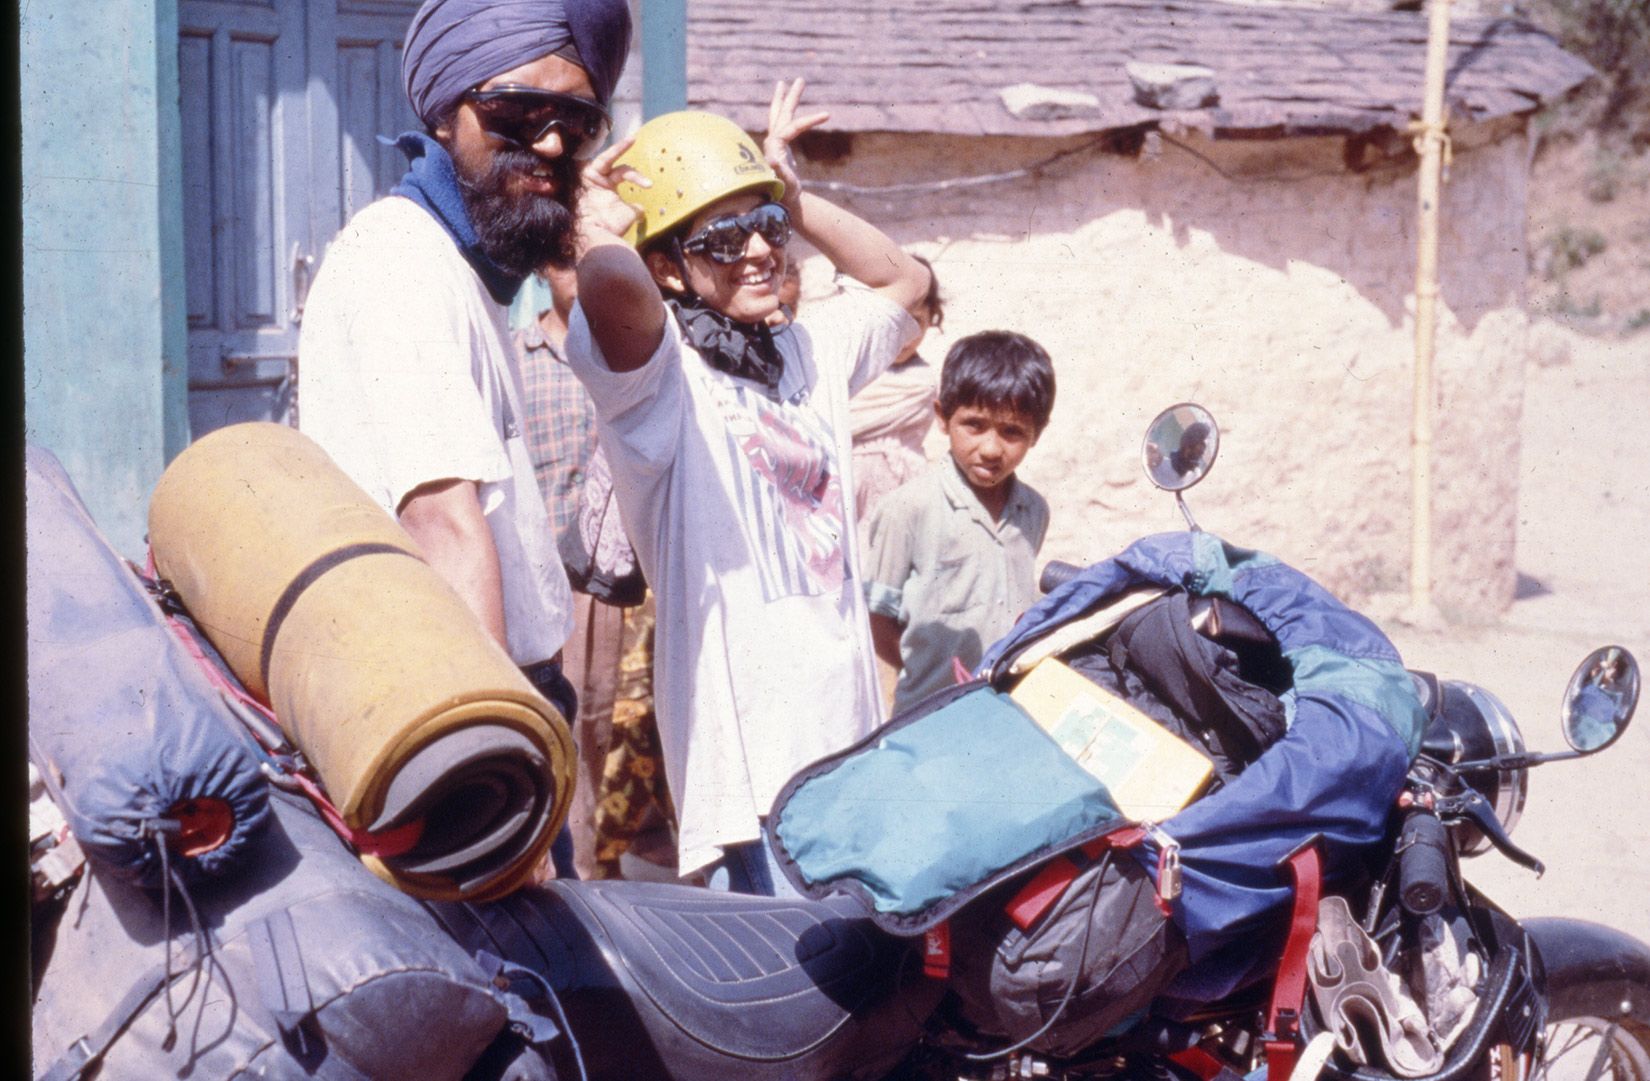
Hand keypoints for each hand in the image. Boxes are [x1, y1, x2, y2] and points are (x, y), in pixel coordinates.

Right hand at [575, 136, 648, 252]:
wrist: (597, 235)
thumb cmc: (610, 228)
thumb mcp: (627, 216)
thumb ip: (634, 209)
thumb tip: (641, 209)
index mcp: (607, 190)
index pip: (622, 176)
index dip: (636, 176)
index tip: (651, 182)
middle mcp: (598, 183)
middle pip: (616, 168)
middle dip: (626, 161)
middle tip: (638, 147)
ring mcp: (592, 179)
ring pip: (607, 158)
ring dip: (620, 148)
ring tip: (633, 139)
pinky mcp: (588, 175)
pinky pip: (605, 159)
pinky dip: (618, 149)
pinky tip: (630, 140)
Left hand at [764, 78, 828, 214]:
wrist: (783, 203)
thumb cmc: (785, 195)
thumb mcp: (784, 184)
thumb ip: (778, 171)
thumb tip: (770, 158)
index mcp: (775, 146)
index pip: (792, 126)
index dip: (809, 119)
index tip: (828, 114)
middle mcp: (773, 142)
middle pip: (781, 113)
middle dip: (790, 97)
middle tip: (799, 79)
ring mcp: (775, 144)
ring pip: (780, 117)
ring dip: (785, 101)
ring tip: (787, 84)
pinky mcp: (780, 148)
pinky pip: (783, 126)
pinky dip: (786, 114)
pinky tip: (789, 110)